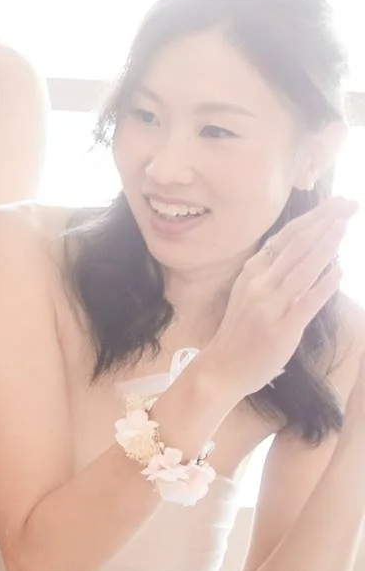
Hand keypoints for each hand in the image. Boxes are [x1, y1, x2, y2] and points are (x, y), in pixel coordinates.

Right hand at [202, 197, 351, 399]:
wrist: (221, 368)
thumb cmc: (239, 332)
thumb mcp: (249, 295)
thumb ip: (274, 275)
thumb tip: (307, 253)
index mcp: (251, 273)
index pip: (285, 238)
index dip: (312, 218)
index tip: (335, 204)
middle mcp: (259, 283)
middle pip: (297, 245)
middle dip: (325, 221)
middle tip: (349, 203)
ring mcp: (270, 304)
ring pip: (303, 268)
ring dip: (326, 244)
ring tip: (345, 224)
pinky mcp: (282, 327)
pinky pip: (308, 301)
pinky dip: (325, 283)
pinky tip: (339, 270)